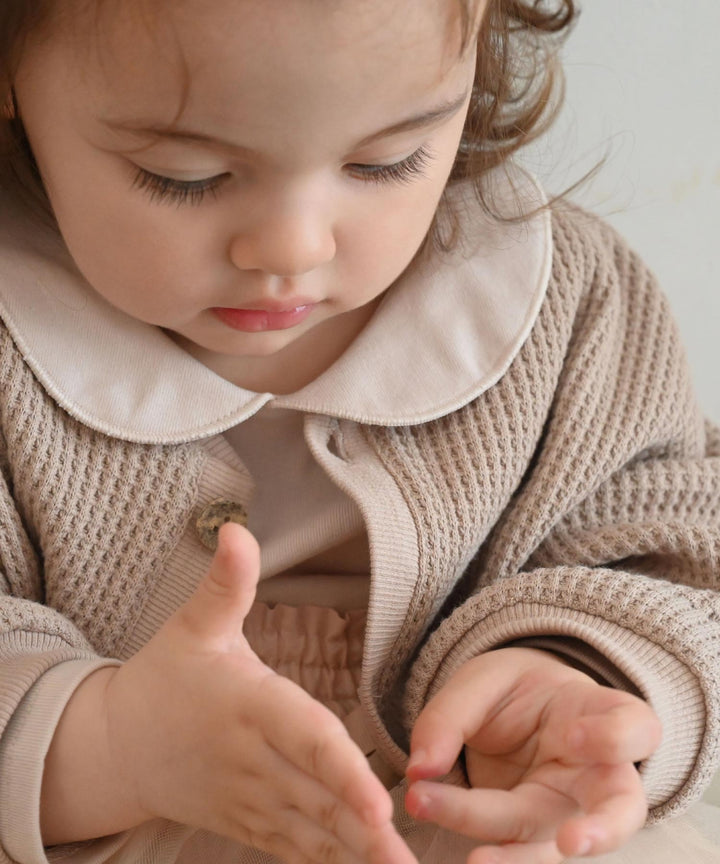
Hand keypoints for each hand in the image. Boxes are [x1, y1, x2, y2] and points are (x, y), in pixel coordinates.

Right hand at [44, 523, 415, 863]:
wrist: (119, 746)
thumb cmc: (166, 678)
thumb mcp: (194, 625)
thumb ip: (227, 583)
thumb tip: (237, 528)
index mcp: (247, 706)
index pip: (303, 737)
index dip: (340, 770)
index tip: (379, 801)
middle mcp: (253, 760)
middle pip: (316, 797)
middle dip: (363, 829)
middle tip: (408, 858)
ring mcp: (251, 799)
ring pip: (310, 832)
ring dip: (355, 855)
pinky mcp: (249, 822)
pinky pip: (293, 848)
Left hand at [404, 647, 661, 863]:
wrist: (514, 712)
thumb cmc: (513, 693)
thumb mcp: (481, 682)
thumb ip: (451, 716)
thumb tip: (421, 769)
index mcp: (597, 713)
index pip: (634, 726)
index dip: (612, 736)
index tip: (571, 736)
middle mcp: (597, 773)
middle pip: (621, 807)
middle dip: (602, 829)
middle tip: (569, 841)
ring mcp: (572, 813)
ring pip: (567, 848)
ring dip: (527, 861)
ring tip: (479, 863)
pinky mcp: (539, 838)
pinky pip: (525, 856)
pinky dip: (500, 862)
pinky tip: (469, 861)